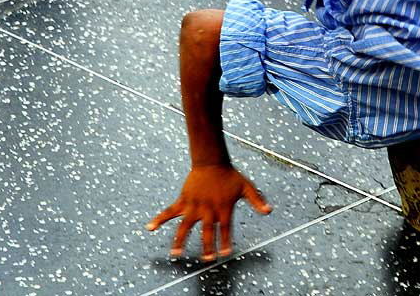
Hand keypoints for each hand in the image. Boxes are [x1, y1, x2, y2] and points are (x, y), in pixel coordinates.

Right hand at [146, 165, 271, 260]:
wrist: (211, 160)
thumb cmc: (230, 175)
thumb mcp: (246, 187)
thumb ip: (256, 200)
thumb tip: (269, 211)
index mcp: (223, 208)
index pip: (225, 228)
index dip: (225, 241)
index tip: (226, 253)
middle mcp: (207, 209)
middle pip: (207, 231)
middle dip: (207, 246)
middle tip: (208, 258)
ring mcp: (194, 205)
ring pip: (185, 226)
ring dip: (180, 240)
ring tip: (176, 254)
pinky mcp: (183, 200)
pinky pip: (169, 211)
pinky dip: (159, 219)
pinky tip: (149, 228)